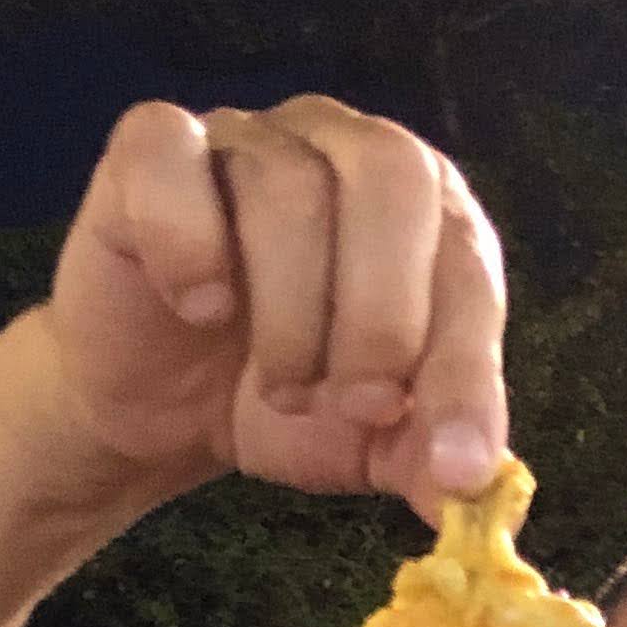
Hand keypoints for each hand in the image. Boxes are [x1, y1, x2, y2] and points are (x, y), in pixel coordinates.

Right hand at [37, 96, 508, 515]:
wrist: (160, 413)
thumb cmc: (281, 401)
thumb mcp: (370, 445)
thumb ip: (430, 457)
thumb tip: (476, 488)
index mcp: (423, 210)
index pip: (467, 256)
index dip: (465, 362)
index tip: (452, 463)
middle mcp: (342, 148)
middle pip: (390, 177)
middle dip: (382, 316)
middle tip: (354, 405)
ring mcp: (245, 137)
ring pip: (287, 185)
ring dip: (290, 313)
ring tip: (281, 385)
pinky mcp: (149, 152)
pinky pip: (170, 154)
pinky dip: (187, 244)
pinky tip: (198, 309)